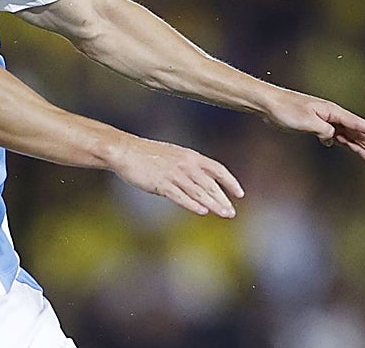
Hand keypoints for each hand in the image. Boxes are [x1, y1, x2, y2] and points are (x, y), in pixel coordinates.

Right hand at [113, 135, 244, 217]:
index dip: (230, 182)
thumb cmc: (147, 154)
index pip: (217, 169)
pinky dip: (192, 204)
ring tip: (224, 214)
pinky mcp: (161, 183)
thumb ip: (189, 166)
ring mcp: (173, 174)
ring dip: (213, 204)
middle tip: (232, 212)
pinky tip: (202, 212)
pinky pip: (180, 196)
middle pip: (210, 184)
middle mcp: (185, 164)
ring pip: (199, 192)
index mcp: (190, 156)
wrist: (125, 151)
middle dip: (223, 199)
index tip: (240, 194)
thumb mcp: (173, 155)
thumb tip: (203, 181)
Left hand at [263, 90, 364, 162]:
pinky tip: (343, 146)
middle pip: (355, 130)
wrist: (268, 104)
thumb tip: (332, 137)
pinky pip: (332, 134)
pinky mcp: (313, 124)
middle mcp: (330, 115)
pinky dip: (340, 141)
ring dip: (358, 144)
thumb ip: (324, 130)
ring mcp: (323, 119)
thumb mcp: (308, 122)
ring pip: (345, 134)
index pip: (357, 123)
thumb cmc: (287, 110)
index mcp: (332, 111)